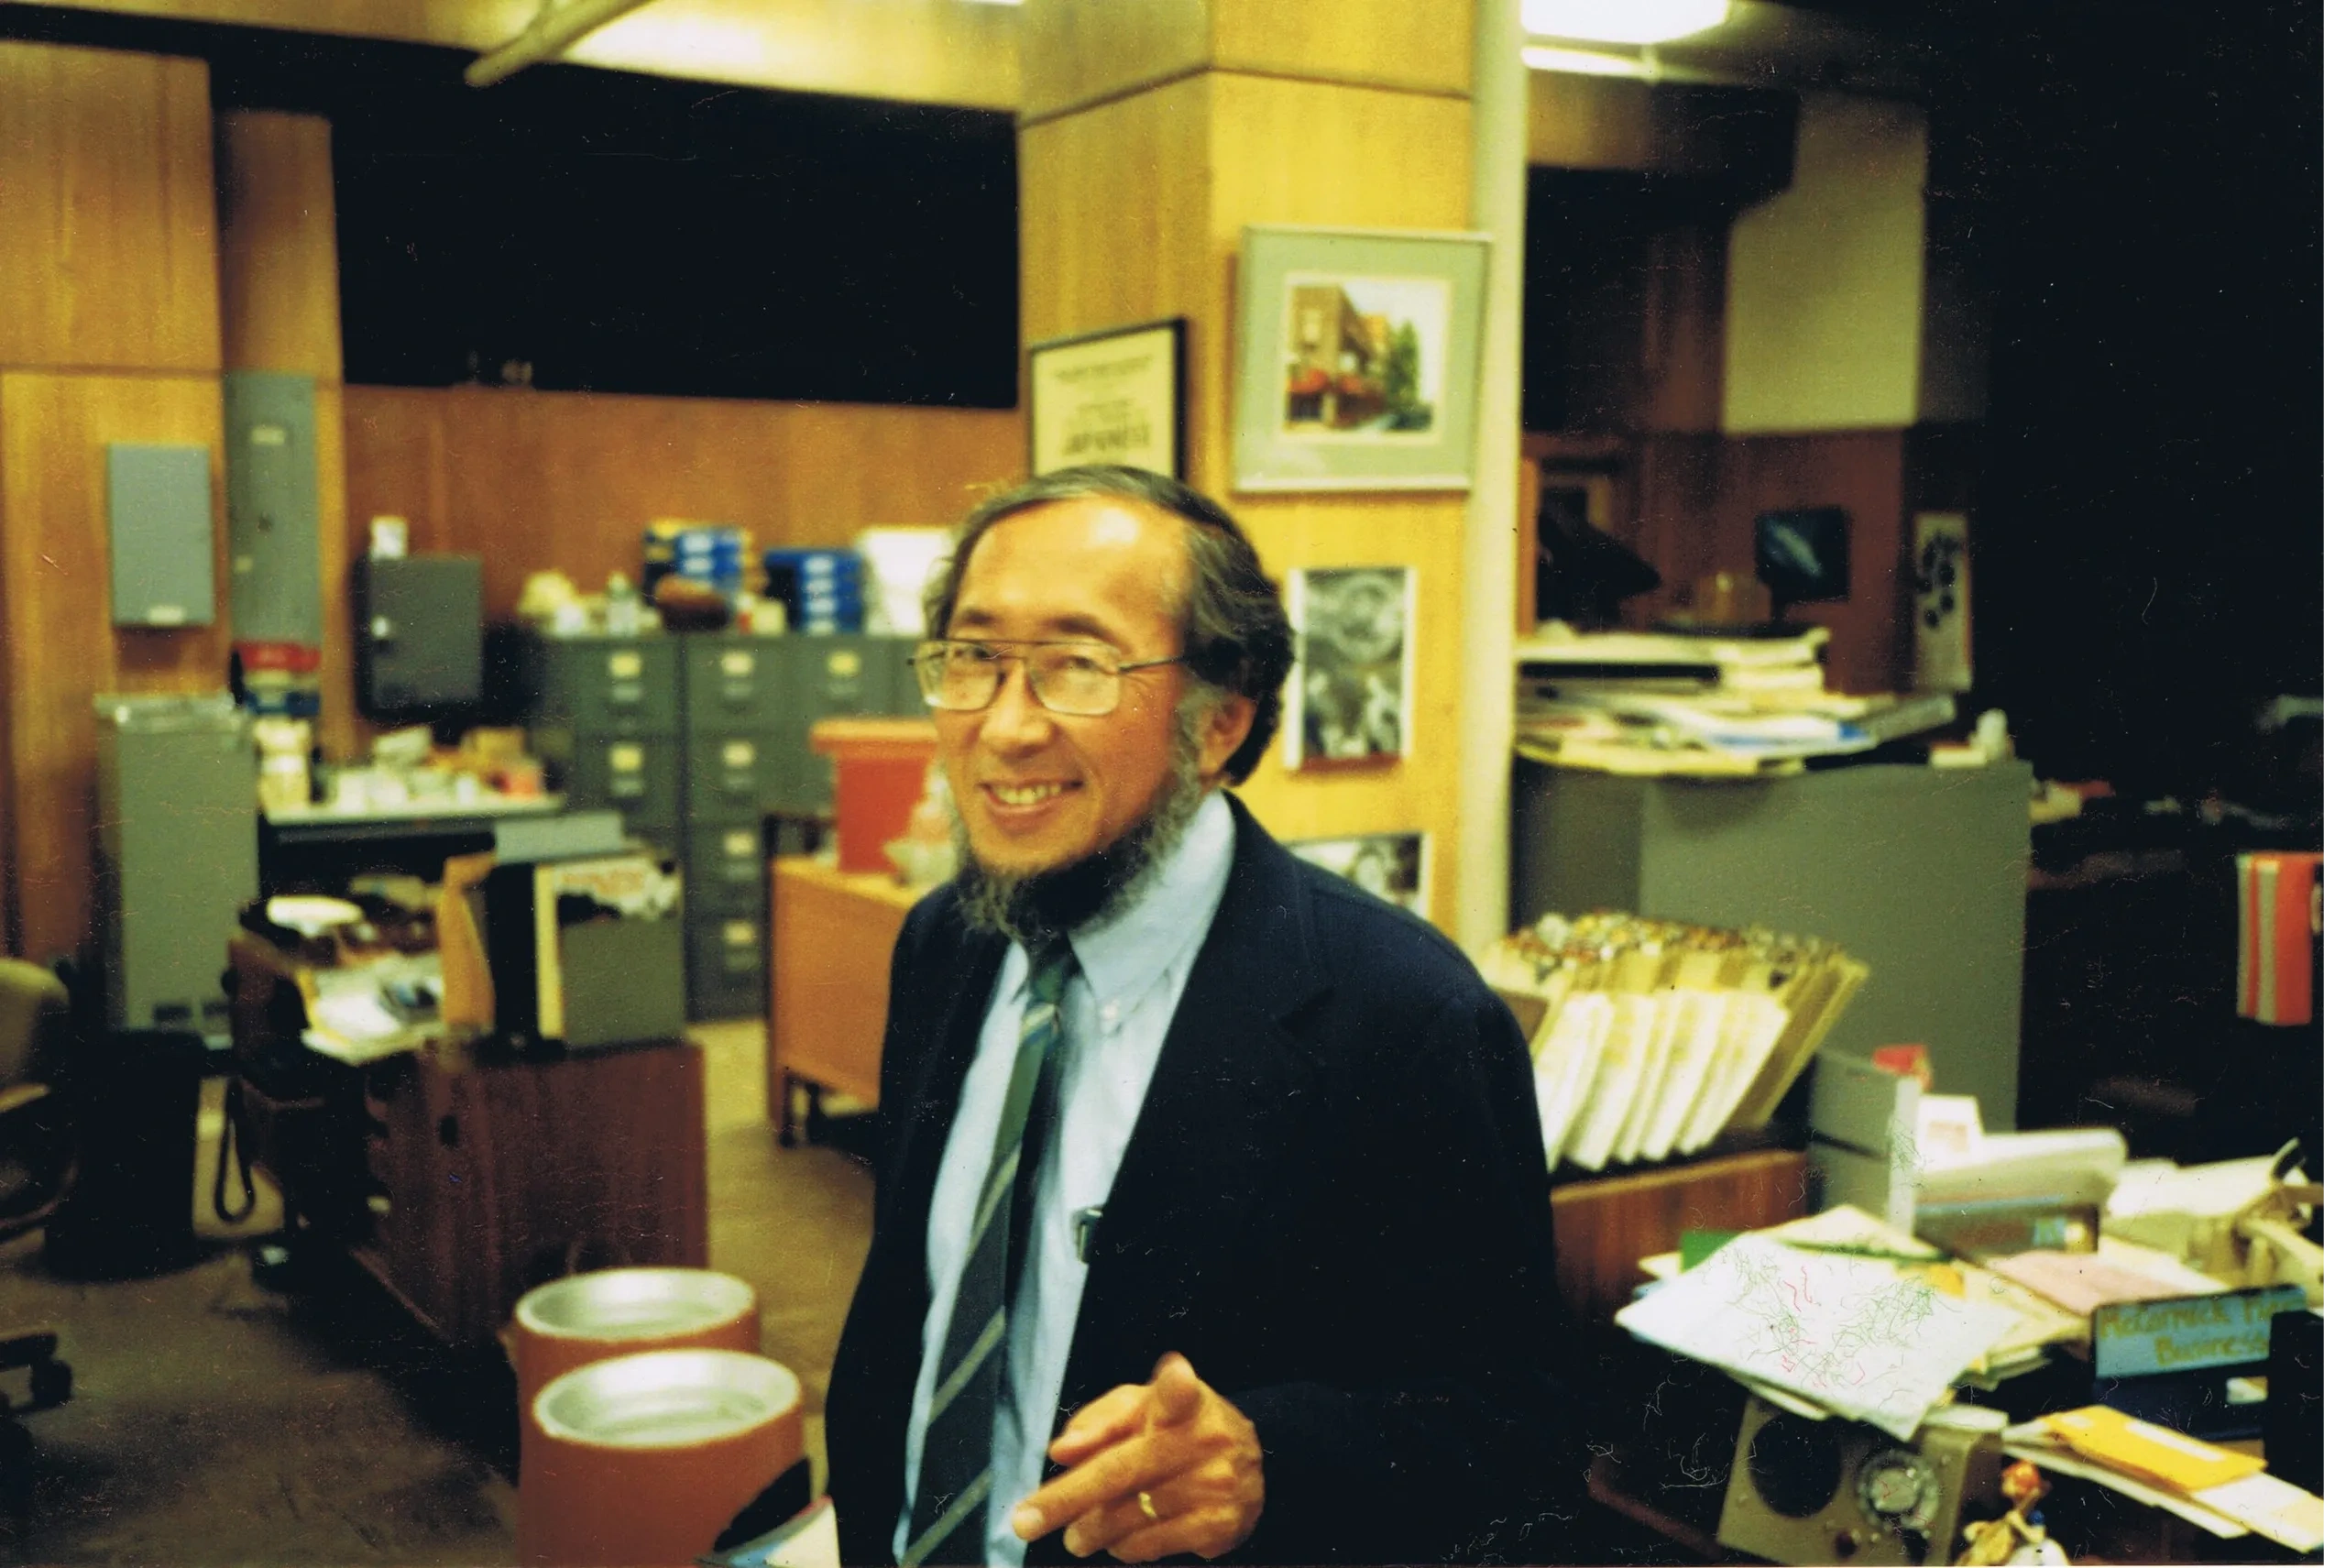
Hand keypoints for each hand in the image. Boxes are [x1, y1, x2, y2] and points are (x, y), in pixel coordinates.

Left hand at [1009, 1352, 1263, 1561]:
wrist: (1249, 1463)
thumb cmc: (1176, 1428)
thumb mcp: (1140, 1407)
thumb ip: (1098, 1421)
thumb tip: (1060, 1450)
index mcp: (1186, 1399)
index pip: (1182, 1389)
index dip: (1178, 1384)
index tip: (1177, 1376)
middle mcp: (1206, 1438)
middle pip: (1122, 1469)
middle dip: (1066, 1499)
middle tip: (1025, 1521)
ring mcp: (1217, 1485)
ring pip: (1129, 1515)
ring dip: (1089, 1530)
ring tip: (1076, 1534)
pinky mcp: (1220, 1525)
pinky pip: (1151, 1544)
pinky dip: (1123, 1547)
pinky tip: (1117, 1540)